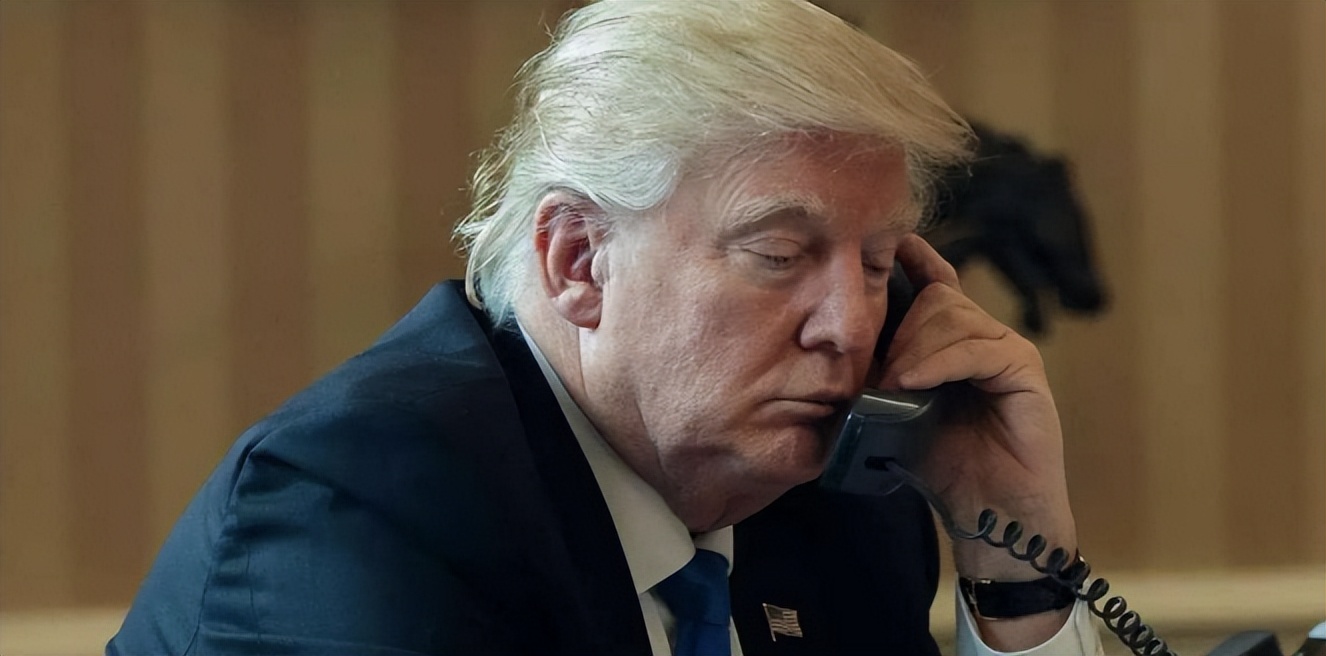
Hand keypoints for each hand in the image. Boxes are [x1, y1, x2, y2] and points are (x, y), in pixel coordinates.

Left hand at [876, 234, 1076, 646]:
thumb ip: (874, 378)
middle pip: (936, 298)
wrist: (990, 516)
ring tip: (894, 385)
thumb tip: (828, 350)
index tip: (879, 246)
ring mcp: (1007, 350)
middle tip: (879, 373)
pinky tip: (915, 382)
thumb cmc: (940, 467)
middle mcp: (983, 336)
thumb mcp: (892, 414)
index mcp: (953, 341)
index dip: (910, 260)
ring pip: (952, 317)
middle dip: (898, 327)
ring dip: (913, 347)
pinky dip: (940, 362)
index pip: (934, 282)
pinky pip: (977, 348)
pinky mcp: (1025, 371)